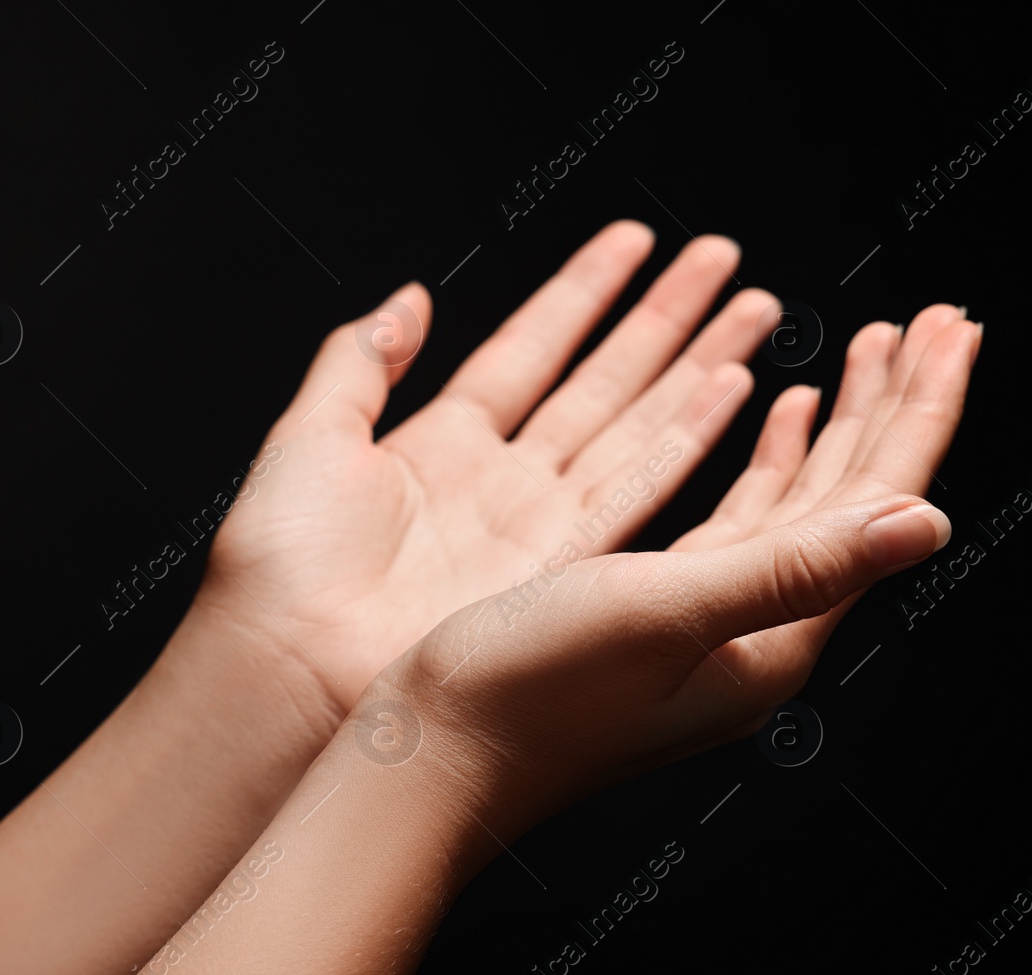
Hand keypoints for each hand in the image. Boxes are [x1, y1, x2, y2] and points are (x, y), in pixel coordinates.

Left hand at [195, 220, 778, 746]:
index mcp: (438, 446)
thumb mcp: (307, 439)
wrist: (293, 672)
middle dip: (663, 317)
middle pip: (601, 380)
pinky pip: (640, 489)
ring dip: (694, 366)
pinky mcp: (563, 571)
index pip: (530, 347)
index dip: (583, 292)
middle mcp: (501, 484)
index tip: (631, 244)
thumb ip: (361, 362)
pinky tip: (729, 390)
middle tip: (718, 260)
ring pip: (635, 425)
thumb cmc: (281, 574)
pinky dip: (687, 438)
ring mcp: (538, 528)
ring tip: (749, 309)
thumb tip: (407, 298)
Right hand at [351, 306, 981, 847]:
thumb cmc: (531, 693)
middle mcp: (761, 627)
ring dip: (840, 420)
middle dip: (896, 400)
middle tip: (933, 322)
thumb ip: (796, 566)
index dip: (920, 407)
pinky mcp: (666, 606)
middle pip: (858, 494)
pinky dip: (770, 456)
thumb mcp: (666, 612)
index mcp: (779, 633)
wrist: (435, 754)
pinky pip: (747, 514)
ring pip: (805, 497)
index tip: (950, 327)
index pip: (880, 499)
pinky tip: (773, 417)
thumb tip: (928, 524)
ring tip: (866, 353)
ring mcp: (717, 618)